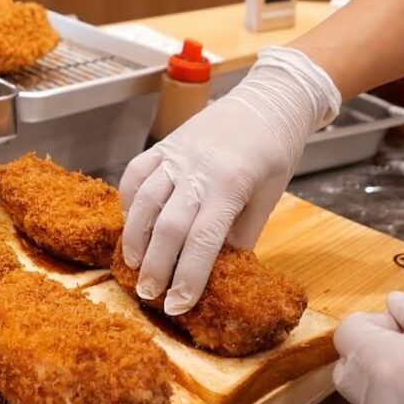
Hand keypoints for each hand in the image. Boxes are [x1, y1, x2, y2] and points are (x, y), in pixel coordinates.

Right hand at [119, 46, 339, 314]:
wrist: (269, 99)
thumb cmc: (275, 151)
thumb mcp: (269, 197)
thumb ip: (242, 233)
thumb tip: (218, 267)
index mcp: (231, 185)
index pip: (203, 241)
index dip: (187, 277)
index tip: (178, 304)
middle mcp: (199, 170)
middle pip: (167, 226)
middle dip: (155, 266)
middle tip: (148, 294)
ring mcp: (177, 154)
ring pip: (144, 200)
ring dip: (134, 238)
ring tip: (132, 264)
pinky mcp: (164, 144)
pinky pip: (136, 174)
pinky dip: (128, 201)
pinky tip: (130, 223)